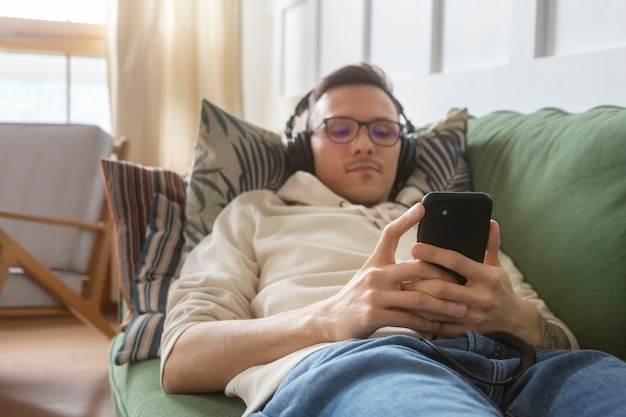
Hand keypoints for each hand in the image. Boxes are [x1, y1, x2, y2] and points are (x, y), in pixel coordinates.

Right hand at [315, 203, 468, 340]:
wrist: (331, 319)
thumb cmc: (357, 295)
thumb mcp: (369, 273)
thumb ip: (391, 264)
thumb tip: (419, 257)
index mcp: (377, 262)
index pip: (390, 234)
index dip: (406, 219)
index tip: (423, 207)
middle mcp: (375, 275)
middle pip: (417, 268)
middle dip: (445, 277)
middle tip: (464, 284)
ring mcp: (374, 295)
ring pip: (418, 297)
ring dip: (443, 306)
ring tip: (462, 310)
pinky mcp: (373, 315)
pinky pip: (408, 318)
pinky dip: (427, 324)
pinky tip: (440, 327)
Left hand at [405, 220, 542, 342]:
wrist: (516, 324)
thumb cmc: (501, 290)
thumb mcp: (498, 267)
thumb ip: (491, 245)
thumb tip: (490, 222)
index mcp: (487, 277)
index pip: (457, 262)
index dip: (434, 254)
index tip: (415, 247)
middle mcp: (479, 298)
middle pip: (443, 287)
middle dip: (419, 279)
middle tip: (400, 270)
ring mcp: (471, 317)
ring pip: (437, 308)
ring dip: (416, 298)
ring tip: (399, 288)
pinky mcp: (464, 331)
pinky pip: (438, 326)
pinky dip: (422, 318)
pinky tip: (408, 310)